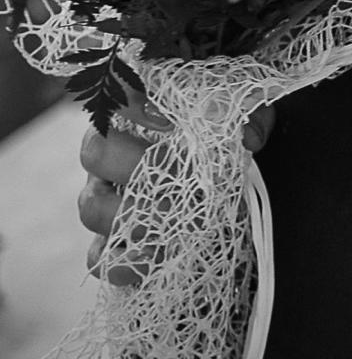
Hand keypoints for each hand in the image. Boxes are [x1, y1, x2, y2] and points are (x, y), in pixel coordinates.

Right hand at [76, 96, 275, 284]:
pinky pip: (100, 257)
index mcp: (139, 117)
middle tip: (180, 177)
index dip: (133, 106)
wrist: (234, 202)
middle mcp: (112, 156)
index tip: (169, 122)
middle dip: (137, 165)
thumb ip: (251, 121)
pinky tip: (159, 255)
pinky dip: (125, 261)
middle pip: (96, 152)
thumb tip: (249, 140)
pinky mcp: (112, 243)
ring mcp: (106, 200)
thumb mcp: (249, 124)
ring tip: (179, 220)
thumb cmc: (230, 149)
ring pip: (92, 206)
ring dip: (135, 215)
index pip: (116, 97)